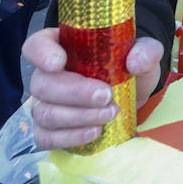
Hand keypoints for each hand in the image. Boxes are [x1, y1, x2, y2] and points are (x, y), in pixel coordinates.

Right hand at [23, 27, 163, 148]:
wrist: (133, 95)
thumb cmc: (129, 67)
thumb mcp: (144, 53)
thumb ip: (145, 50)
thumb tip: (135, 62)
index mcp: (63, 47)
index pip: (37, 45)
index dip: (42, 54)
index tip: (59, 62)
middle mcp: (47, 75)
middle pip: (43, 84)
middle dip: (75, 93)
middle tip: (106, 95)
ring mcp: (44, 104)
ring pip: (45, 113)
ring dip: (78, 117)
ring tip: (109, 114)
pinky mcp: (49, 130)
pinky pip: (46, 138)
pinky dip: (70, 137)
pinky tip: (94, 132)